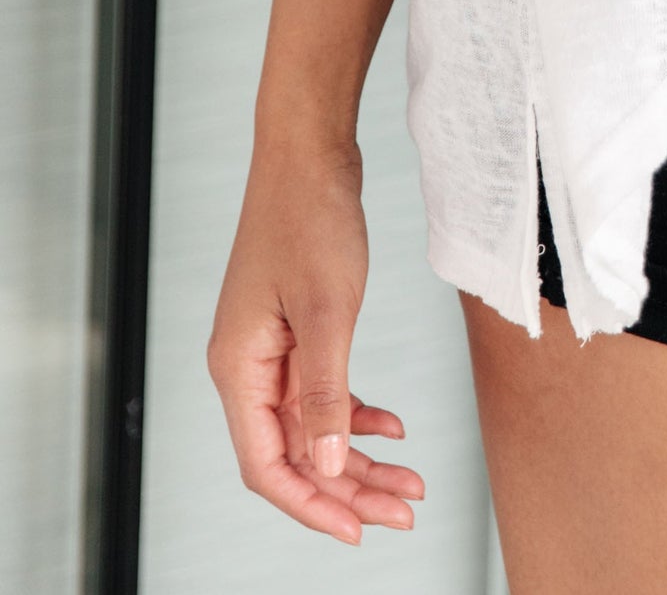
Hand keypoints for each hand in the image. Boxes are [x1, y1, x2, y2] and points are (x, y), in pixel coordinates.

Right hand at [207, 139, 423, 543]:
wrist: (309, 151)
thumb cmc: (310, 216)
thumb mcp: (328, 309)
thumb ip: (326, 391)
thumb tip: (328, 465)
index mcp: (238, 368)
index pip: (268, 466)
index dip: (313, 505)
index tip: (359, 531)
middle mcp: (247, 367)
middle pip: (295, 455)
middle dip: (348, 490)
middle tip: (403, 512)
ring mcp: (270, 349)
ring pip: (314, 428)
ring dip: (360, 458)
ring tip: (410, 482)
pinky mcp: (295, 330)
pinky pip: (323, 392)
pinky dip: (358, 413)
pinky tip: (394, 426)